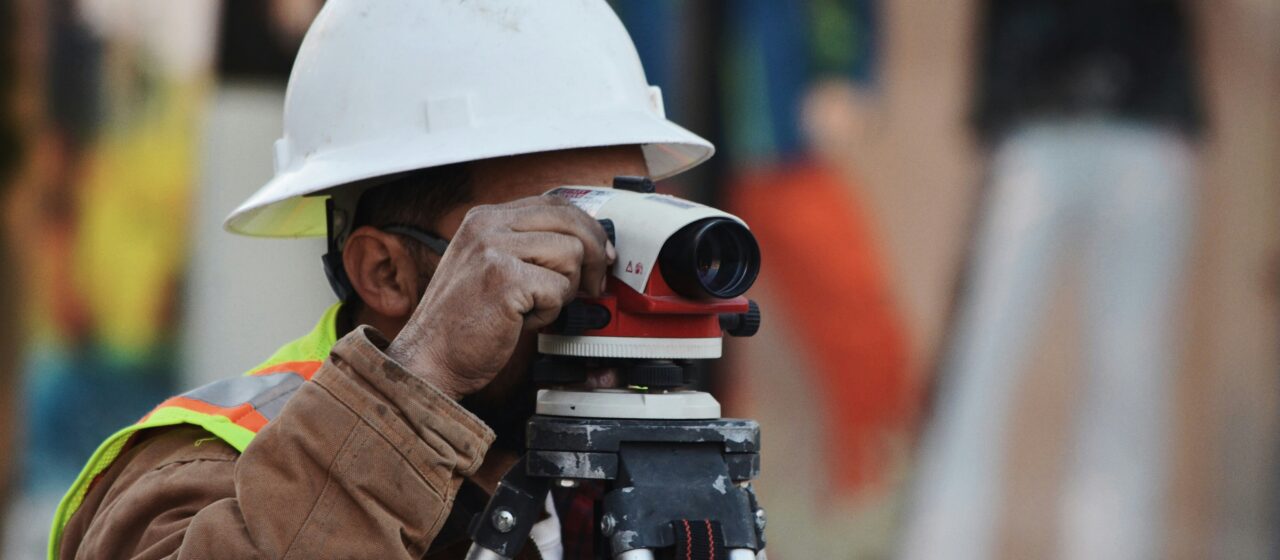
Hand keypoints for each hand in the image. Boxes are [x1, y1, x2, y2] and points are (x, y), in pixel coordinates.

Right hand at [386, 195, 614, 398]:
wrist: (430, 358)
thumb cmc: (463, 322)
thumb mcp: (491, 267)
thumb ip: (529, 248)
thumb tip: (587, 246)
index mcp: (485, 218)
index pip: (555, 204)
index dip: (587, 229)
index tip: (602, 255)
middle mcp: (487, 225)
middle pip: (571, 221)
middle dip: (594, 256)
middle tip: (594, 285)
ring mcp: (493, 249)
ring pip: (571, 255)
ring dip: (564, 290)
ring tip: (533, 306)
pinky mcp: (504, 279)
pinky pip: (558, 289)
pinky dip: (548, 312)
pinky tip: (522, 320)